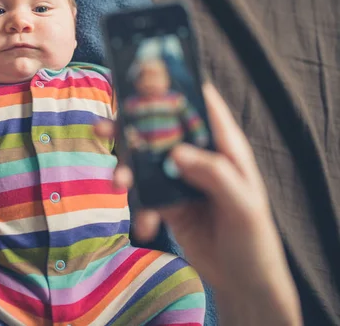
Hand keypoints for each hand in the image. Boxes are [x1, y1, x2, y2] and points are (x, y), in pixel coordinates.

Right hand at [96, 83, 300, 323]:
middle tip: (106, 126)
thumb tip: (176, 153)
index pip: (204, 107)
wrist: (242, 282)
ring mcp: (181, 179)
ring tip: (118, 182)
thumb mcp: (243, 205)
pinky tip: (146, 226)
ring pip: (147, 162)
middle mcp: (200, 157)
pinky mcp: (168, 202)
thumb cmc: (254, 239)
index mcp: (225, 149)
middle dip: (134, 128)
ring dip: (128, 169)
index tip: (148, 76)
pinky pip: (146, 195)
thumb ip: (214, 175)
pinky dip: (140, 208)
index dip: (180, 88)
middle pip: (164, 131)